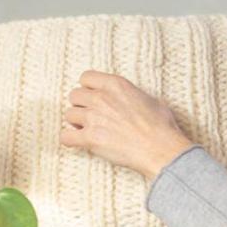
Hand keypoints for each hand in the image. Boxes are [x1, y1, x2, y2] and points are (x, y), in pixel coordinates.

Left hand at [61, 69, 195, 180]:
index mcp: (116, 85)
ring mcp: (94, 118)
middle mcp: (101, 98)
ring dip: (76, 123)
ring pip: (69, 115)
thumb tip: (136, 100)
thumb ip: (135, 96)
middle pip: (74, 96)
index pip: (86, 77)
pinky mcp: (90, 138)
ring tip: (87, 131)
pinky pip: (65, 136)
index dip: (88, 88)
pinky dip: (69, 140)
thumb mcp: (152, 100)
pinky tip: (78, 142)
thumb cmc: (161, 127)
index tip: (93, 98)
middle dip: (81, 106)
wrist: (160, 149)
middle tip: (90, 116)